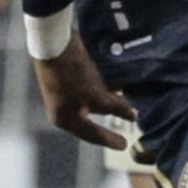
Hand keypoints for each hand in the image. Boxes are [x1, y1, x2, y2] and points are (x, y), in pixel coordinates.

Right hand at [33, 35, 135, 150]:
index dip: (110, 139)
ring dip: (108, 104)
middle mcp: (62, 109)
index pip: (92, 135)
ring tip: (126, 106)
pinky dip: (103, 91)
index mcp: (65, 119)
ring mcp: (63, 93)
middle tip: (124, 131)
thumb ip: (115, 106)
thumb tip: (134, 116)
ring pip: (91, 103)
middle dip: (108, 123)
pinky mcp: (67, 78)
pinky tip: (117, 86)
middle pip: (90, 121)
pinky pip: (89, 90)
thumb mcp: (96, 94)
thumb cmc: (72, 74)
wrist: (53, 42)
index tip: (124, 145)